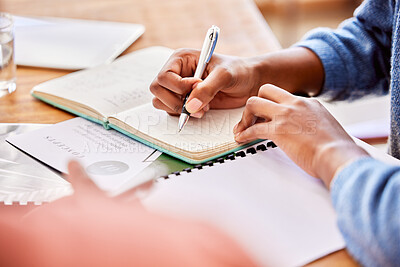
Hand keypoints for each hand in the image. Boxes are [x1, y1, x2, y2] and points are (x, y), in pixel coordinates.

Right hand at [150, 49, 261, 117]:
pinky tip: (202, 110)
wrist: (249, 82)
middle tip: (197, 104)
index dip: (178, 86)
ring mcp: (179, 88)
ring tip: (202, 107)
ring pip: (161, 102)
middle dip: (176, 101)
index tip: (197, 86)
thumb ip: (207, 89)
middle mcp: (176, 73)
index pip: (164, 76)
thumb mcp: (224, 75)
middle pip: (157, 90)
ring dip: (180, 109)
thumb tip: (190, 106)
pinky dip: (185, 115)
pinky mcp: (185, 101)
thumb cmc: (238, 71)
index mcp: (181, 59)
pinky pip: (172, 111)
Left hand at [233, 84, 368, 185]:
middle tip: (252, 118)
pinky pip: (253, 128)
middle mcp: (295, 104)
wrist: (338, 156)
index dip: (272, 106)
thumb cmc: (336, 148)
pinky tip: (241, 139)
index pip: (282, 96)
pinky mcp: (278, 130)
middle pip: (265, 90)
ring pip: (253, 103)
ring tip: (243, 128)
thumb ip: (312, 123)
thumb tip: (305, 132)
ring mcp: (285, 115)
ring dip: (245, 117)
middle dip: (256, 103)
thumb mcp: (325, 126)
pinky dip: (244, 134)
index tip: (267, 116)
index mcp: (308, 103)